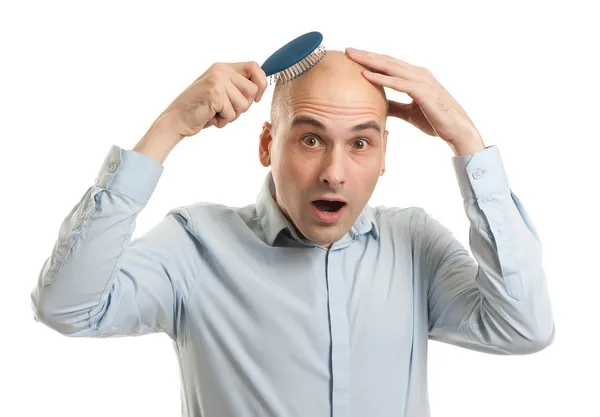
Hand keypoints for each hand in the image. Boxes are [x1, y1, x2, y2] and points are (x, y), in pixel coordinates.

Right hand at [159, 61, 267, 138]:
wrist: (177, 119)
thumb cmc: (201, 109)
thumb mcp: (221, 92)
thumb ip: (237, 86)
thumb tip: (261, 87)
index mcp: (223, 67)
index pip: (255, 67)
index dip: (261, 83)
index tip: (256, 98)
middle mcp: (221, 70)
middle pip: (252, 90)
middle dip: (243, 106)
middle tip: (224, 108)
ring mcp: (218, 81)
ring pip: (244, 104)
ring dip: (231, 115)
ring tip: (215, 112)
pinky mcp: (215, 94)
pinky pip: (232, 114)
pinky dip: (222, 121)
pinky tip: (209, 116)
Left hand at [345, 48, 482, 147]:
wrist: (456, 130)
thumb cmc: (435, 120)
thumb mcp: (409, 112)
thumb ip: (395, 106)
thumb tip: (379, 105)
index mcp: (415, 77)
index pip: (389, 64)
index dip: (371, 59)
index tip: (353, 56)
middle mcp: (418, 74)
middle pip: (387, 61)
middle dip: (366, 55)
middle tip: (347, 50)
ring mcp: (421, 81)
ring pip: (391, 67)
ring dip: (370, 61)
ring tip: (352, 57)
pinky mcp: (422, 92)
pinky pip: (398, 83)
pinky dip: (381, 78)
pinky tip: (366, 75)